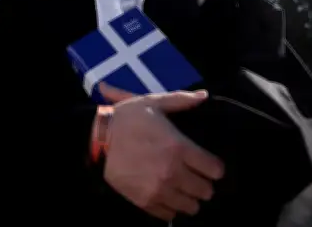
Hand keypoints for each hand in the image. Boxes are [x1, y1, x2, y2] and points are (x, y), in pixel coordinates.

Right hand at [99, 83, 224, 220]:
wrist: (97, 139)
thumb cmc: (126, 119)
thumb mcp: (153, 103)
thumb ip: (181, 100)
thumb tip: (204, 96)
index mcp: (179, 148)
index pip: (215, 170)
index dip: (214, 167)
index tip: (208, 165)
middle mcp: (173, 172)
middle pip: (206, 191)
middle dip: (203, 183)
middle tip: (195, 176)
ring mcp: (158, 190)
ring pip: (191, 207)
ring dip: (189, 198)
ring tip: (181, 188)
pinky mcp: (144, 202)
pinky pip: (169, 216)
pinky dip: (171, 208)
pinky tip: (166, 195)